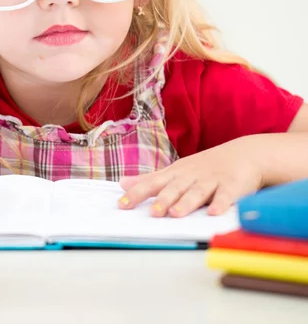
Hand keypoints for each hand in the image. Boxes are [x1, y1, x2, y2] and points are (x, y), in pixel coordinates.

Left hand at [117, 141, 263, 216]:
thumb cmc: (204, 166)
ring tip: (175, 214)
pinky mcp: (233, 185)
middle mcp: (191, 176)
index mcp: (175, 174)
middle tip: (152, 213)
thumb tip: (122, 183)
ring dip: (186, 202)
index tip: (122, 204)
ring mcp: (212, 180)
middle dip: (163, 200)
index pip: (153, 183)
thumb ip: (150, 179)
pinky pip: (226, 195)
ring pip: (197, 192)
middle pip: (174, 188)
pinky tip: (214, 213)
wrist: (244, 153)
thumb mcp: (175, 171)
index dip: (138, 193)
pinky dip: (220, 203)